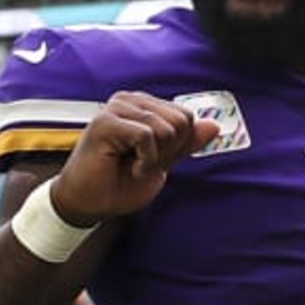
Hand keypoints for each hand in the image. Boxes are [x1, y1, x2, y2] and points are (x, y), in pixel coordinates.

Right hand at [45, 92, 219, 224]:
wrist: (89, 204)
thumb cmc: (120, 183)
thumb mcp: (163, 163)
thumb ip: (185, 143)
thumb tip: (214, 125)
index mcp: (144, 106)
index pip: (186, 117)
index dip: (176, 147)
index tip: (151, 160)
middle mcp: (130, 100)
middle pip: (181, 120)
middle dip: (168, 151)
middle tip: (140, 163)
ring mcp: (116, 108)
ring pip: (166, 128)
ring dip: (154, 158)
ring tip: (131, 165)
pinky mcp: (105, 121)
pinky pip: (148, 136)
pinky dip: (145, 161)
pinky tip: (127, 167)